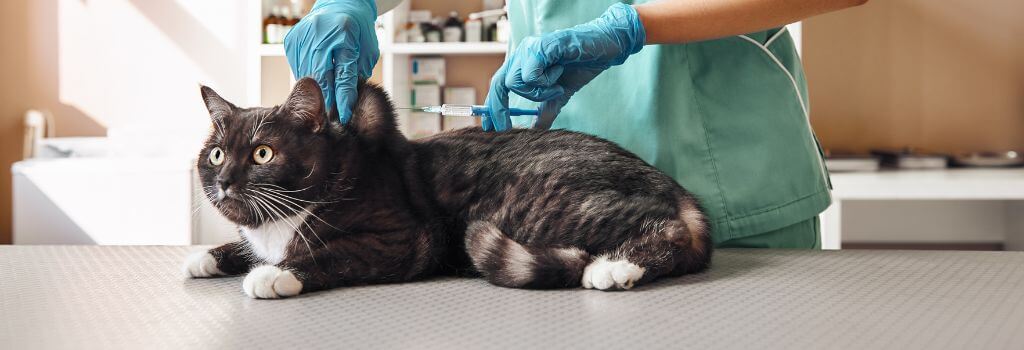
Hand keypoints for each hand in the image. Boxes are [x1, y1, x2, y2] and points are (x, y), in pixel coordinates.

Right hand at [284, 0, 378, 123]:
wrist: (339, 5)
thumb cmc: (358, 30)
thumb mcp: (366, 50)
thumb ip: (357, 74)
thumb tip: (347, 103)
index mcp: (344, 33)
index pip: (343, 73)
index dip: (343, 98)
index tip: (343, 116)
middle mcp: (318, 34)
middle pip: (321, 77)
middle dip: (327, 100)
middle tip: (331, 118)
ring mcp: (301, 38)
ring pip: (308, 76)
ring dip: (316, 92)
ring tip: (324, 104)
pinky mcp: (290, 42)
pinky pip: (299, 70)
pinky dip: (310, 79)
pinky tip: (317, 81)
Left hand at [483, 3, 644, 130]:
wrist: (605, 48)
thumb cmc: (581, 66)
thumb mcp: (559, 95)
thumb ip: (545, 112)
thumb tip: (534, 133)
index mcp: (522, 63)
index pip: (498, 86)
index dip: (491, 107)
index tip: (489, 128)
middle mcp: (521, 54)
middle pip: (498, 84)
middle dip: (499, 109)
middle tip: (506, 128)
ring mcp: (530, 48)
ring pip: (515, 82)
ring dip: (537, 93)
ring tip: (556, 86)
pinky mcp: (540, 46)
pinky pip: (531, 74)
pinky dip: (545, 81)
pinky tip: (559, 73)